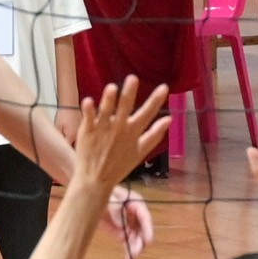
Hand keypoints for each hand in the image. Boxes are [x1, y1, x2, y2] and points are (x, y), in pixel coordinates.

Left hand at [62, 80, 168, 205]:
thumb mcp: (141, 151)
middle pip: (125, 107)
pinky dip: (88, 110)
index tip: (164, 87)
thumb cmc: (119, 165)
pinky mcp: (87, 131)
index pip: (147, 114)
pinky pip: (88, 118)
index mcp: (133, 132)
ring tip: (112, 88)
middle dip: (129, 93)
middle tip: (132, 78)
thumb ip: (155, 135)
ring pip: (106, 111)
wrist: (96, 179)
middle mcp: (119, 128)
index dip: (156, 100)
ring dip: (108, 100)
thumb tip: (170, 119)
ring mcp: (102, 129)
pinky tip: (88, 100)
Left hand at [103, 184, 156, 258]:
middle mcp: (134, 214)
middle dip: (140, 242)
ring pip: (136, 238)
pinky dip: (128, 251)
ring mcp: (128, 224)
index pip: (144, 216)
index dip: (148, 228)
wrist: (87, 197)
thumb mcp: (107, 197)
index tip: (149, 241)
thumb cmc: (99, 191)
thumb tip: (122, 224)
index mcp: (134, 202)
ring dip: (134, 249)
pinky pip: (127, 242)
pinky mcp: (121, 232)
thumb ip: (115, 209)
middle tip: (135, 253)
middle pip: (141, 229)